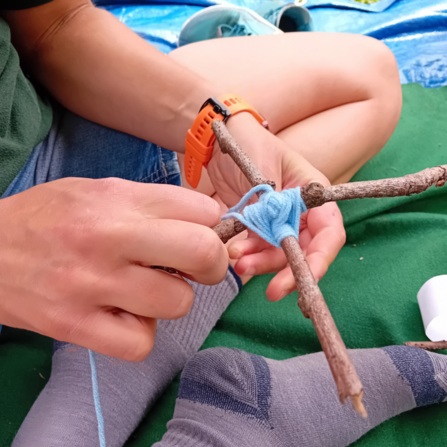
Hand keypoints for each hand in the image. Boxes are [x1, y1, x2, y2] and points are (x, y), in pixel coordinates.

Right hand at [0, 178, 227, 359]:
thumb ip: (153, 204)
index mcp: (119, 198)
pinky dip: (140, 333)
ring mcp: (92, 284)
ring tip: (144, 290)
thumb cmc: (51, 216)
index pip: (204, 210)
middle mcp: (109, 238)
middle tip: (192, 267)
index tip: (201, 235)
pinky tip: (122, 316)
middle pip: (203, 253)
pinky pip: (140, 343)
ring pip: (177, 303)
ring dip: (172, 300)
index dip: (212, 225)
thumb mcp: (100, 190)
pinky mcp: (75, 326)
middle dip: (211, 264)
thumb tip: (207, 223)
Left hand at [206, 113, 345, 299]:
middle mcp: (301, 213)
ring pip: (279, 255)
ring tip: (238, 264)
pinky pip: (259, 251)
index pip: (329, 233)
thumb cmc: (248, 144)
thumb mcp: (262, 164)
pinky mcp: (259, 230)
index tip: (305, 278)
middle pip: (305, 252)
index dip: (321, 259)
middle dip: (289, 273)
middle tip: (272, 292)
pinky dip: (249, 257)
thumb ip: (271, 199)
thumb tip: (276, 231)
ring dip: (262, 265)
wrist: (220, 146)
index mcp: (313, 194)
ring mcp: (280, 223)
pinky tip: (235, 255)